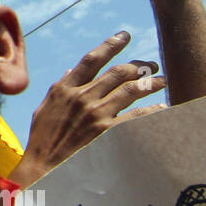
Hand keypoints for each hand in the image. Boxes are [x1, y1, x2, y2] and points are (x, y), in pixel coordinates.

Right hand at [10, 32, 166, 186]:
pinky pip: (138, 116)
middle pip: (118, 72)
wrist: (43, 170)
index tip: (125, 36)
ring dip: (151, 83)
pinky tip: (163, 108)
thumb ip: (58, 89)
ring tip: (163, 80)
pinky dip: (153, 110)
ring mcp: (96, 114)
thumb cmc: (42, 142)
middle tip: (152, 64)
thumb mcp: (43, 110)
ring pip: (131, 89)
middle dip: (139, 65)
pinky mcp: (108, 132)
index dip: (110, 44)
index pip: (91, 59)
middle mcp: (82, 97)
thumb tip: (71, 71)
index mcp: (65, 89)